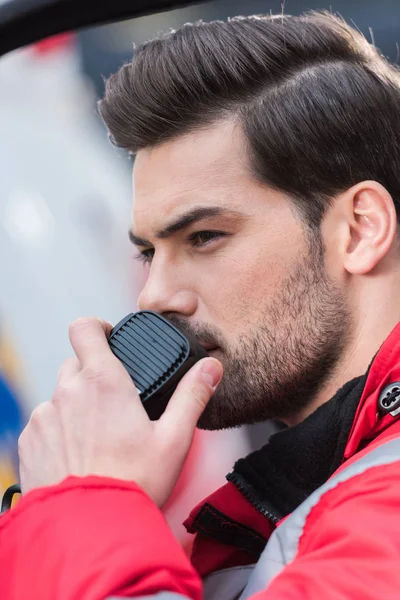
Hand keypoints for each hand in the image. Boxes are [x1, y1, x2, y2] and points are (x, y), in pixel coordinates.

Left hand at [18, 317, 222, 506]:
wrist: (91, 532)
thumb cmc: (135, 484)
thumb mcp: (174, 439)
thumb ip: (192, 396)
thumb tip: (211, 368)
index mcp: (103, 381)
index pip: (85, 328)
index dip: (97, 328)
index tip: (109, 340)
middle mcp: (67, 392)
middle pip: (76, 364)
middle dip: (95, 376)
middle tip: (117, 405)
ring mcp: (44, 417)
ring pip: (60, 395)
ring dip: (76, 406)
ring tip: (99, 439)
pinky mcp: (29, 442)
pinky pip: (44, 423)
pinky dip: (59, 431)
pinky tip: (79, 457)